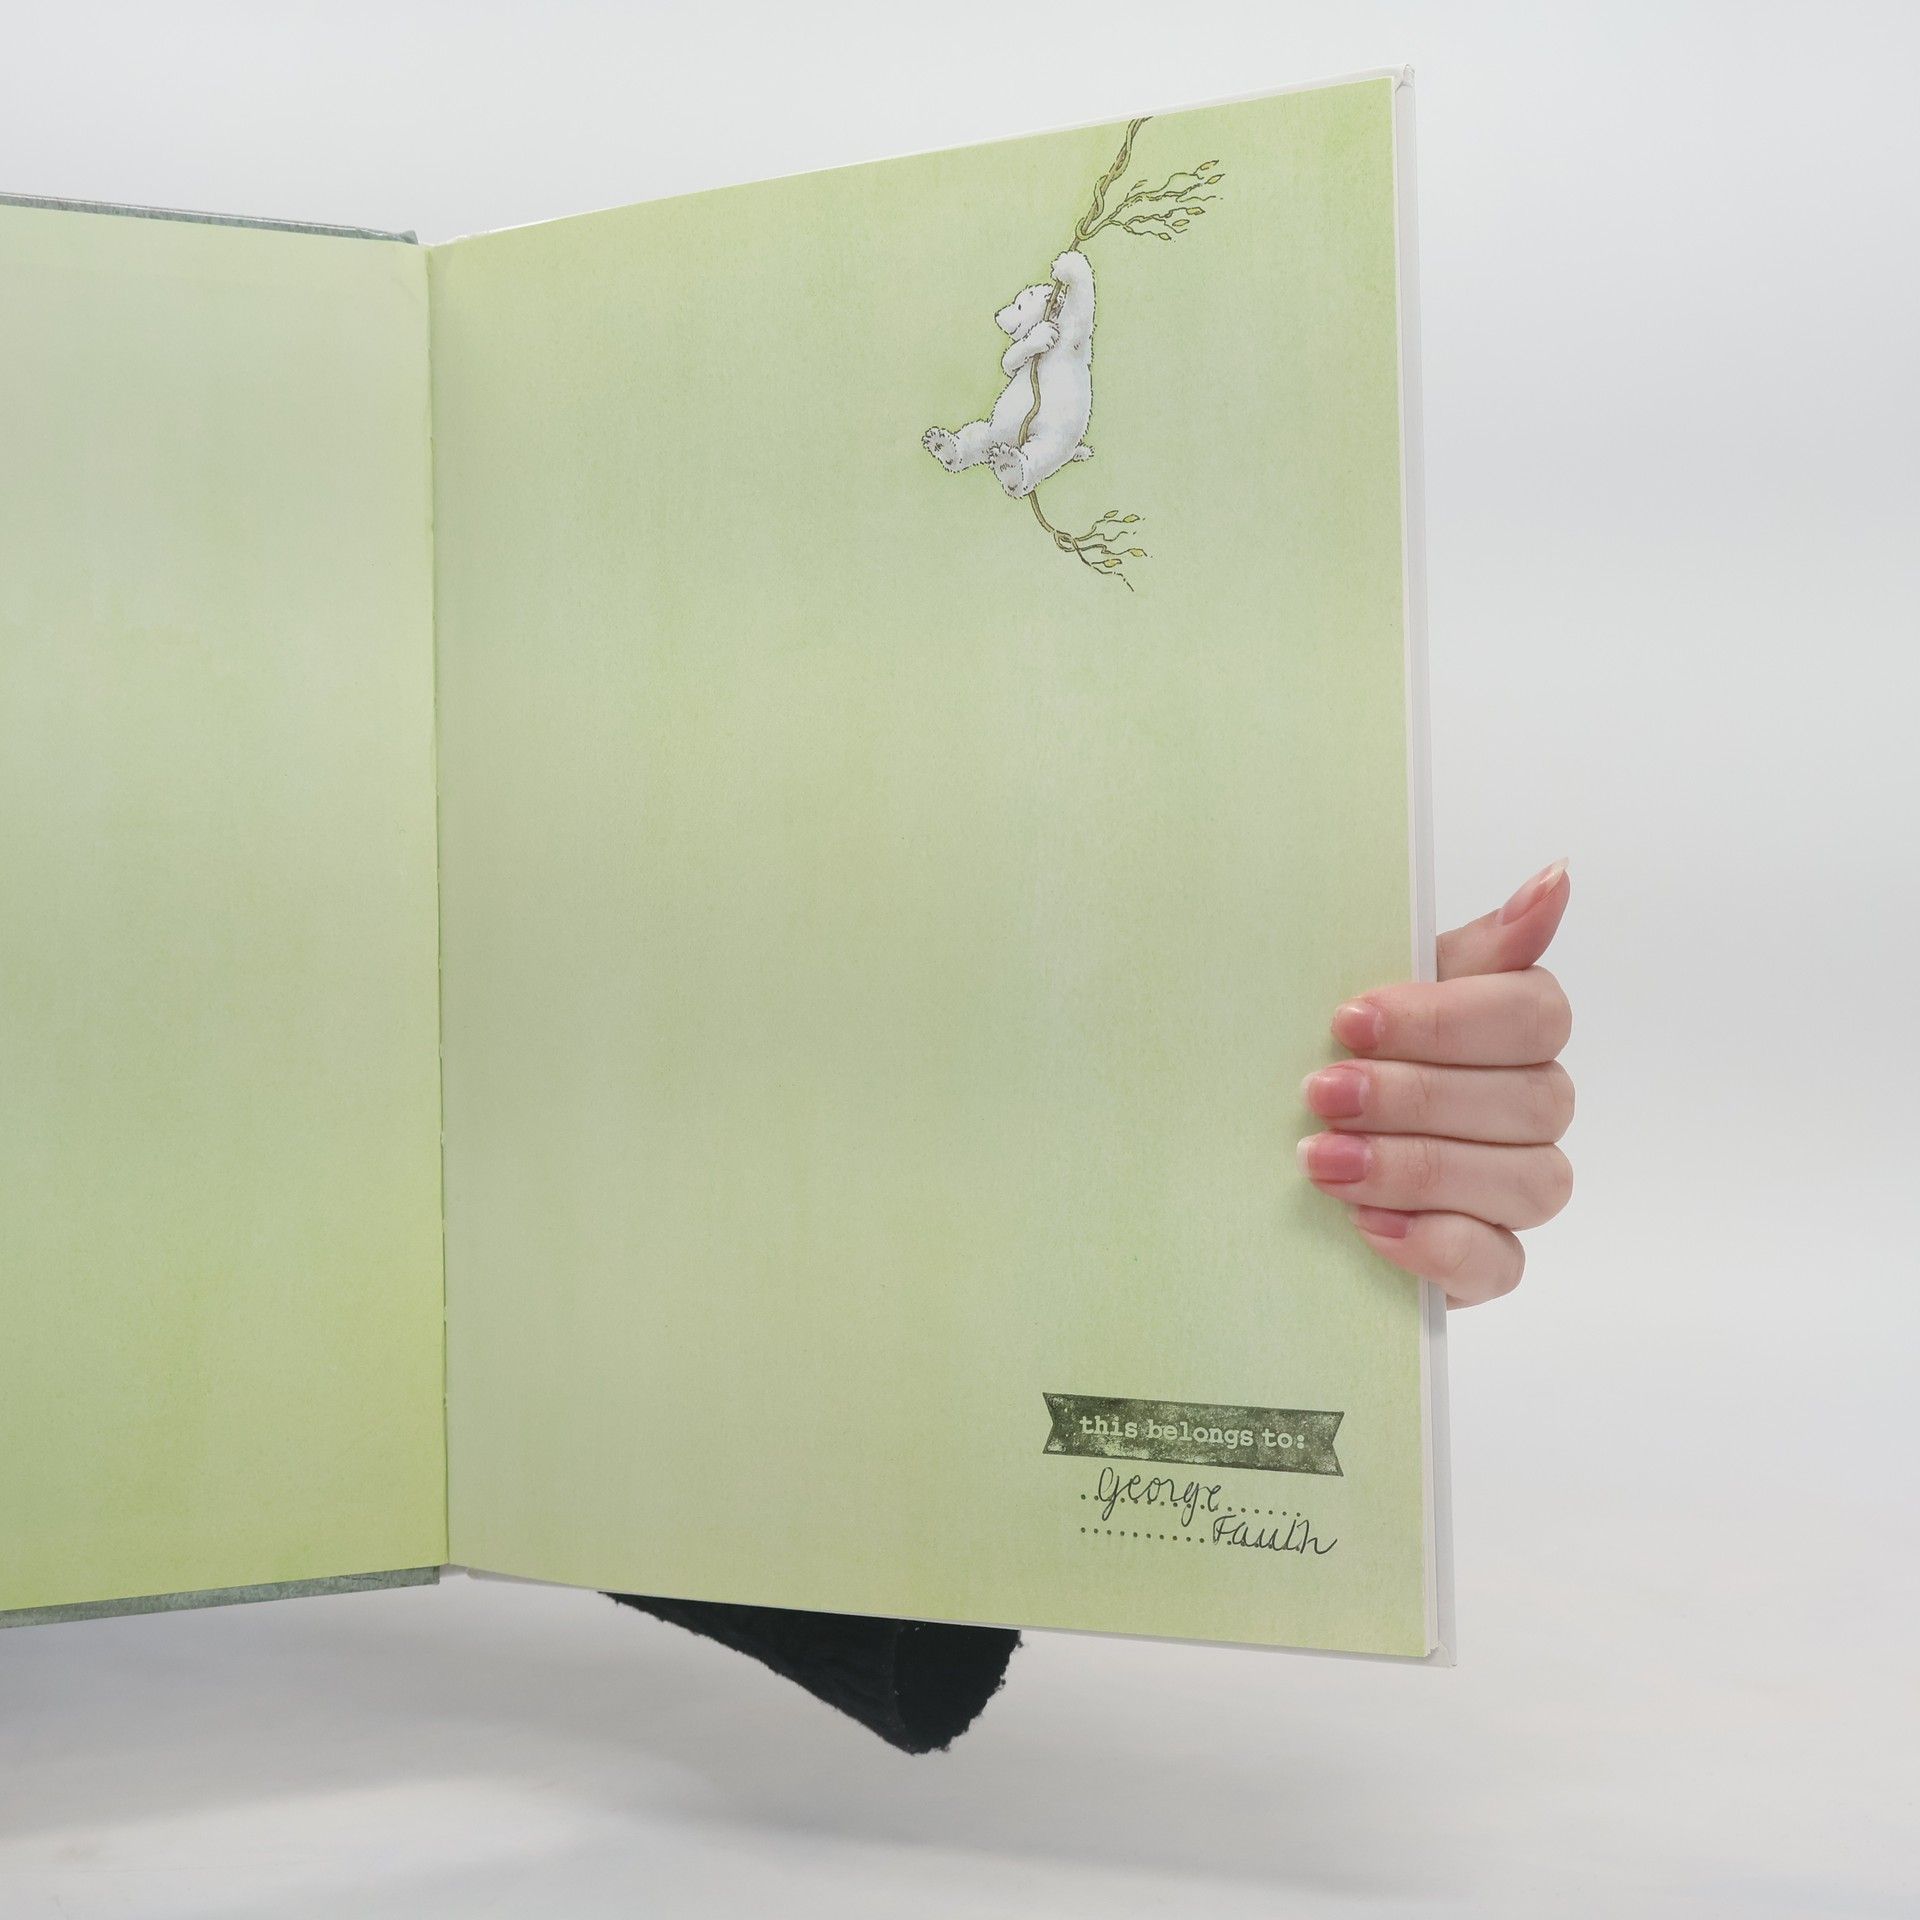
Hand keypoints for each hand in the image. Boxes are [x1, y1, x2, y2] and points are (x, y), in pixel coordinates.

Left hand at [1297, 861, 1573, 1305]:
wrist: (1265, 1148)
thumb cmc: (1334, 1052)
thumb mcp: (1377, 986)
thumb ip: (1472, 945)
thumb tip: (1557, 878)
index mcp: (1513, 1024)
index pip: (1532, 1013)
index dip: (1444, 1020)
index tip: (1349, 1020)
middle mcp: (1533, 1103)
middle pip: (1530, 1099)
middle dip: (1415, 1097)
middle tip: (1321, 1095)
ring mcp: (1518, 1186)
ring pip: (1526, 1180)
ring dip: (1417, 1168)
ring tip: (1325, 1163)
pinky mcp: (1488, 1261)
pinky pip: (1499, 1262)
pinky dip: (1435, 1245)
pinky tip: (1367, 1226)